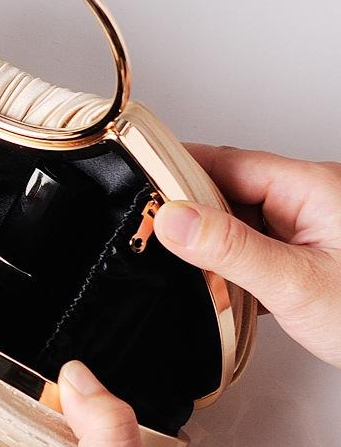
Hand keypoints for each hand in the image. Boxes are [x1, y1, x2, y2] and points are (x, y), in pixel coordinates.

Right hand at [154, 145, 340, 366]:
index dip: (176, 168)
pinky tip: (220, 280)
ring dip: (211, 240)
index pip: (225, 161)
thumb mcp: (297, 284)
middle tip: (151, 231)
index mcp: (311, 186)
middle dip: (188, 209)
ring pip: (239, 218)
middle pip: (228, 187)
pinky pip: (255, 243)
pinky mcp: (307, 251)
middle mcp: (310, 197)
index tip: (135, 179)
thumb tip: (172, 218)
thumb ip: (230, 249)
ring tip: (186, 262)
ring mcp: (309, 225)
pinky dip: (232, 260)